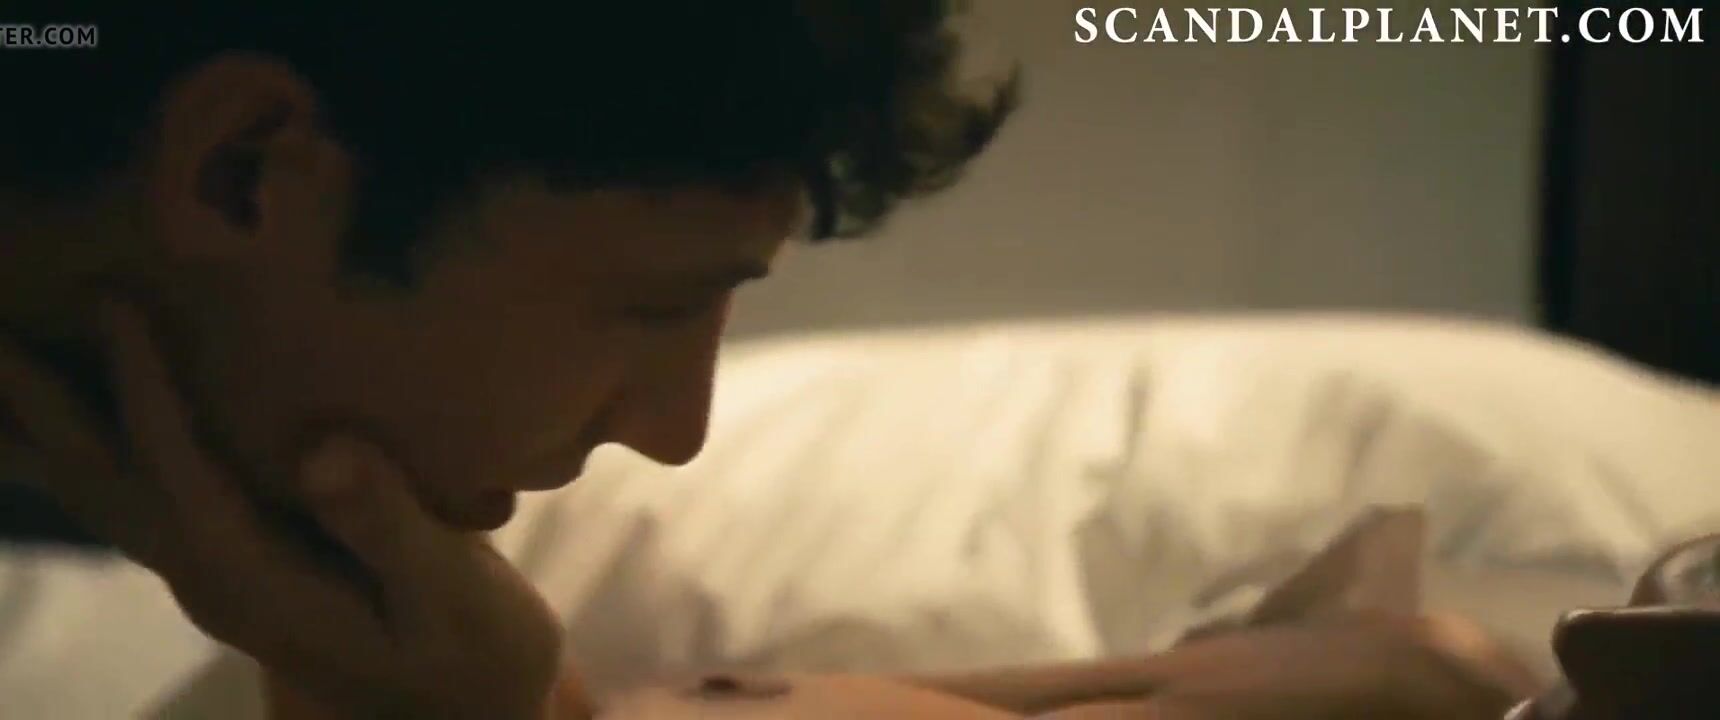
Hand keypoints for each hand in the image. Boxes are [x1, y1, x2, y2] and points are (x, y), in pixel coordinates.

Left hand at [0, 302, 562, 718]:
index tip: (113, 299)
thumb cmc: (473, 654)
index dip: (144, 387)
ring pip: (106, 491)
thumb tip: (324, 450)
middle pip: (104, 482)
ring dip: (45, 426)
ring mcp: (214, 573)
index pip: (178, 473)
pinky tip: (76, 411)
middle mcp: (213, 578)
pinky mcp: (233, 559)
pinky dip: (92, 445)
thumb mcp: (453, 597)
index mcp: (258, 583)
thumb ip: (390, 526)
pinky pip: (138, 490)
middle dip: (41, 405)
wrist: (465, 714)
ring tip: (5, 355)